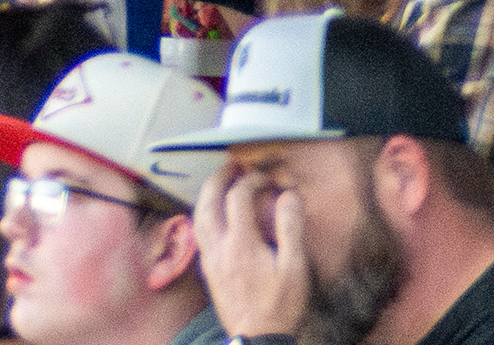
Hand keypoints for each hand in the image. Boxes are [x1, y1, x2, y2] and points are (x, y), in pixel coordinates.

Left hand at [194, 161, 315, 338]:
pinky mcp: (207, 269)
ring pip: (198, 215)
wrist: (256, 338)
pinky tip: (211, 215)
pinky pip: (198, 231)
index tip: (266, 178)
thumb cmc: (280, 306)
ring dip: (206, 194)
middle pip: (209, 200)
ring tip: (218, 183)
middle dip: (219, 178)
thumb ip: (291, 229)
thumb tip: (289, 196)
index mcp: (241, 243)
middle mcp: (219, 246)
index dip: (251, 180)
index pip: (239, 197)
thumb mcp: (295, 268)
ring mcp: (209, 257)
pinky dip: (203, 213)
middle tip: (231, 165)